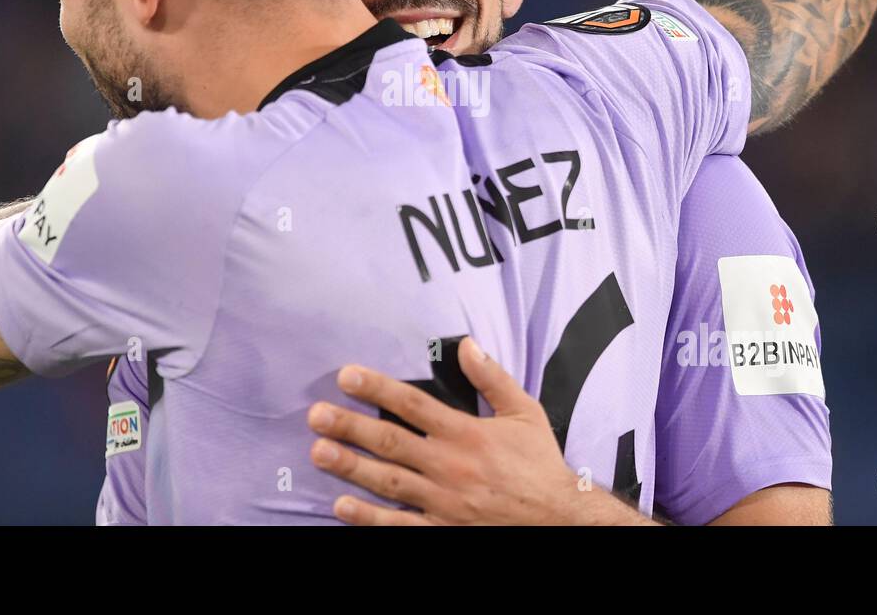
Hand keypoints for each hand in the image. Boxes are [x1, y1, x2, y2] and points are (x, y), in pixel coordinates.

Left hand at [306, 336, 596, 524]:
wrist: (561, 520)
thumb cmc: (540, 464)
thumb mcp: (524, 413)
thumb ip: (493, 378)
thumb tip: (466, 345)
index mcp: (466, 433)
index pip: (413, 405)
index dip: (377, 388)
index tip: (346, 375)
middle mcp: (450, 466)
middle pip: (391, 442)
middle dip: (350, 426)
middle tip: (315, 414)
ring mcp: (444, 502)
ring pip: (388, 482)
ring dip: (350, 467)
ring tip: (318, 451)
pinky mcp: (443, 530)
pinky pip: (400, 525)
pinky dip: (370, 517)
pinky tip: (341, 505)